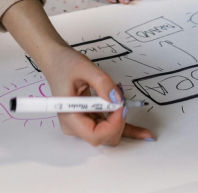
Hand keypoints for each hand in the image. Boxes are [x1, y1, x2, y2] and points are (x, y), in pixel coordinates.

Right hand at [1, 0, 153, 145]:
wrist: (56, 60)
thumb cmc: (64, 63)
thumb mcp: (84, 67)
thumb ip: (102, 83)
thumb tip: (117, 99)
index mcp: (69, 116)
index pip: (95, 135)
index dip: (113, 124)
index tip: (121, 105)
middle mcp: (74, 125)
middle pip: (104, 137)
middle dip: (119, 121)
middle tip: (123, 99)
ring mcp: (82, 124)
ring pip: (109, 133)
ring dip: (122, 121)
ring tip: (126, 102)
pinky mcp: (89, 118)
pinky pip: (108, 127)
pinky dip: (123, 127)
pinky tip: (142, 132)